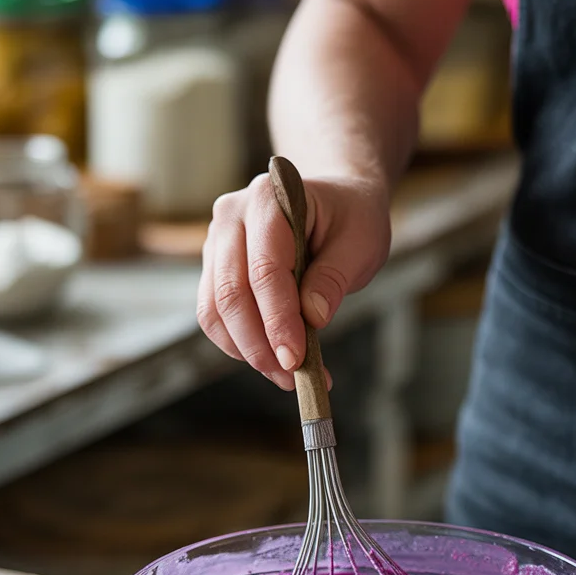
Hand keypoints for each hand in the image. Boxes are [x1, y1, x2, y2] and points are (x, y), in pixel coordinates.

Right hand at [197, 172, 391, 388]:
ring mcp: (218, 242)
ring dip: (247, 351)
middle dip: (258, 344)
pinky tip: (272, 360)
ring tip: (285, 376)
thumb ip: (335, 277)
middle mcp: (231, 217)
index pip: (265, 270)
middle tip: (291, 378)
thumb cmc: (350, 215)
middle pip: (230, 293)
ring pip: (214, 309)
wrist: (334, 196)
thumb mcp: (361, 240)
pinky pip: (216, 314)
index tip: (296, 358)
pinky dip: (240, 344)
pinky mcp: (216, 268)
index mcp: (268, 199)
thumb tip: (313, 317)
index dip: (278, 320)